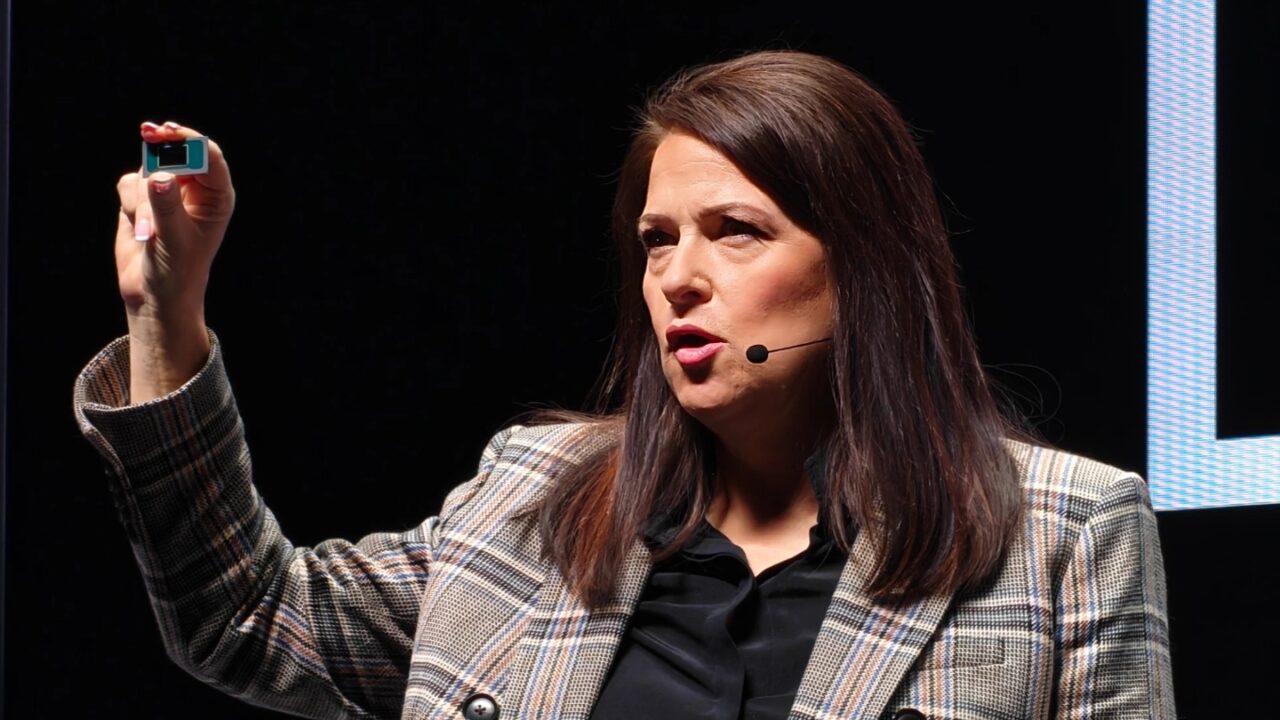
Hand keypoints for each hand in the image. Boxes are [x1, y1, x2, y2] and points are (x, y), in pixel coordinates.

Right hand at [116, 120, 234, 319]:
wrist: (155, 294)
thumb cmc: (177, 272)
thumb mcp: (174, 241)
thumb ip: (166, 207)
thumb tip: (160, 177)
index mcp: (217, 198)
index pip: (208, 156)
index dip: (188, 139)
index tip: (166, 132)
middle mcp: (195, 190)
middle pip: (176, 152)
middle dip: (159, 151)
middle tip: (146, 134)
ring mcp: (168, 192)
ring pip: (148, 169)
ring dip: (141, 195)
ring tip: (149, 229)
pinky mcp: (143, 199)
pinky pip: (129, 183)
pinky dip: (129, 202)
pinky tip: (139, 228)